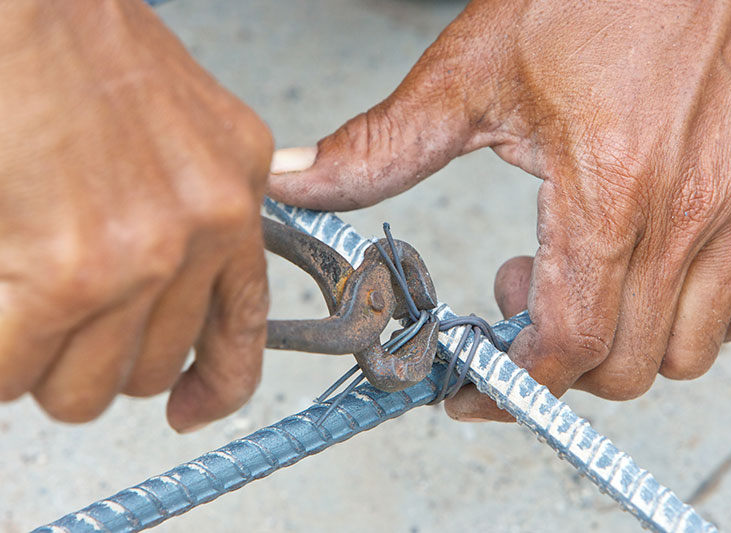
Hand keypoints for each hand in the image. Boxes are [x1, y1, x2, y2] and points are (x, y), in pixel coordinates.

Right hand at [0, 1, 272, 430]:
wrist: (26, 4)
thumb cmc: (83, 47)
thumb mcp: (186, 128)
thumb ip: (195, 208)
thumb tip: (167, 287)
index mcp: (236, 194)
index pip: (244, 327)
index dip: (215, 385)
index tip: (189, 410)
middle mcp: (205, 228)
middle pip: (150, 369)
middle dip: (95, 361)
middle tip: (58, 322)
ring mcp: (144, 255)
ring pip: (86, 387)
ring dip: (42, 365)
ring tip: (21, 306)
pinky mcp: (70, 273)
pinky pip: (15, 371)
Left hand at [268, 0, 730, 420]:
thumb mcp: (466, 76)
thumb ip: (378, 148)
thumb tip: (296, 184)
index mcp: (611, 186)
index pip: (568, 343)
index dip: (512, 386)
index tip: (475, 388)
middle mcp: (695, 208)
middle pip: (627, 365)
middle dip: (559, 361)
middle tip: (521, 302)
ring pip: (693, 353)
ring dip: (627, 344)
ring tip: (586, 280)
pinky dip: (708, 320)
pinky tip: (659, 275)